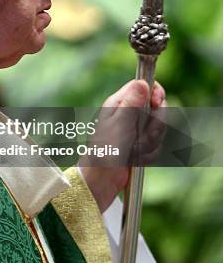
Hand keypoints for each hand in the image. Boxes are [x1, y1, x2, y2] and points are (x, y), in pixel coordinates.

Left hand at [80, 80, 165, 212]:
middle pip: (157, 107)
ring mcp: (136, 129)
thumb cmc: (106, 150)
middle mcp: (129, 113)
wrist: (102, 178)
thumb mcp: (119, 123)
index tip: (157, 103)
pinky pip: (157, 145)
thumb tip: (143, 83)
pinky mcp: (141, 144)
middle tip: (141, 136)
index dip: (156, 93)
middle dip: (154, 125)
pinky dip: (149, 154)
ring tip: (135, 150)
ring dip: (150, 142)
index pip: (145, 86)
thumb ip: (132, 103)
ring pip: (159, 128)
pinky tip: (136, 158)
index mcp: (120, 103)